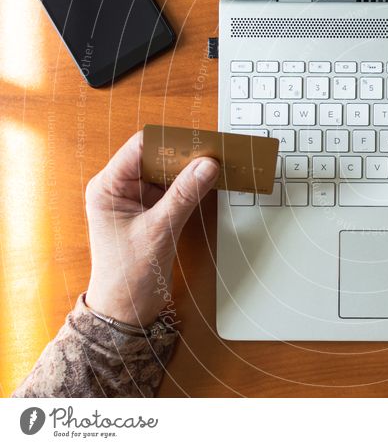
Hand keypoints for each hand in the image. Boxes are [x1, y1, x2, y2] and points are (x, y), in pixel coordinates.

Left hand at [85, 132, 219, 326]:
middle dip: (185, 155)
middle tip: (214, 154)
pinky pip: (174, 190)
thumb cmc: (127, 275)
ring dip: (190, 170)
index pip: (140, 148)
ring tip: (216, 167)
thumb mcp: (159, 231)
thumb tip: (206, 166)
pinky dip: (192, 186)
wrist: (125, 310)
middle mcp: (120, 188)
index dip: (170, 141)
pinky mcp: (152, 211)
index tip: (199, 143)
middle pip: (156, 157)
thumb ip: (184, 195)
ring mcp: (137, 200)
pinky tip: (209, 184)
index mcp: (108, 187)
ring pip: (168, 172)